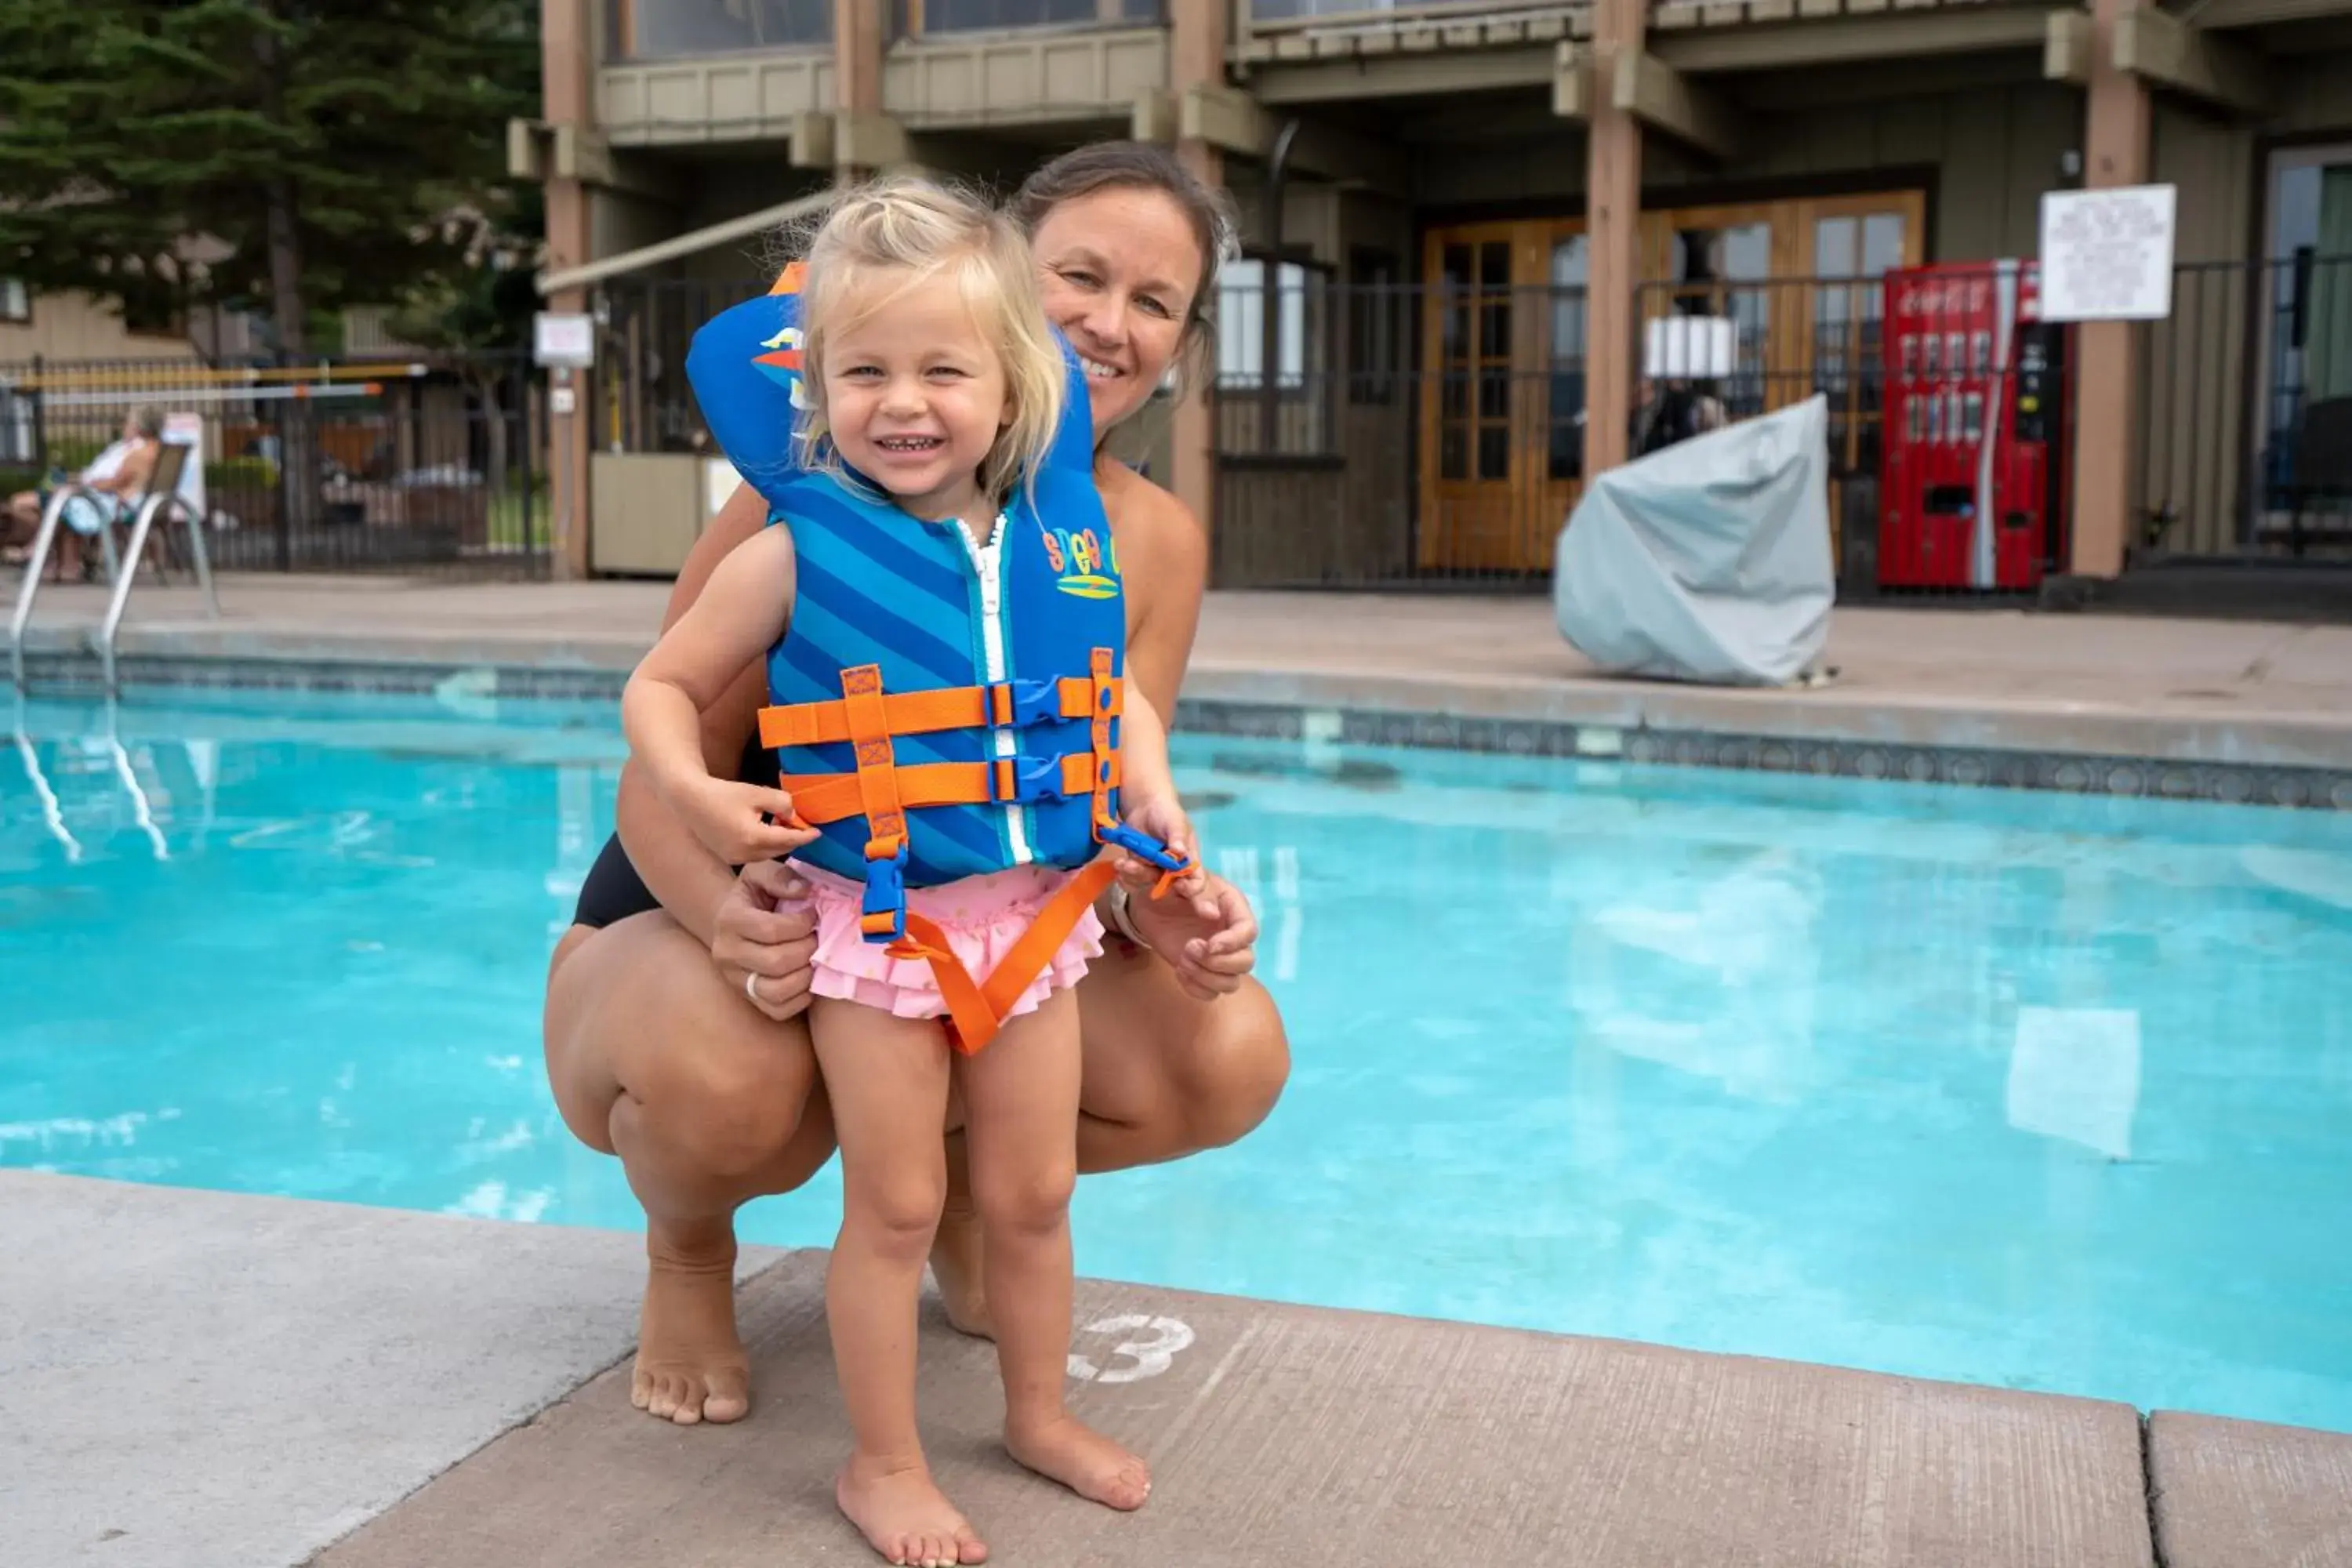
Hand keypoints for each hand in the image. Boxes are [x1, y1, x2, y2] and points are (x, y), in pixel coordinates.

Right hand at [681, 777, 819, 867]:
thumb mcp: (757, 792)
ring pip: (768, 853)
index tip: (818, 832)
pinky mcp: (729, 857)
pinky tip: (766, 830)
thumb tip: (794, 813)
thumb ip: (781, 802)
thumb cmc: (723, 793)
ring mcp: (736, 858)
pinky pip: (755, 854)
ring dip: (779, 842)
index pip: (788, 839)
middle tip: (803, 826)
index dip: (805, 835)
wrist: (689, 800)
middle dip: (793, 838)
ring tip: (784, 826)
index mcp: (753, 837)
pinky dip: (764, 844)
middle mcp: (745, 853)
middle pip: (779, 849)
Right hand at [711, 858, 819, 1021]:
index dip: (801, 924)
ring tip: (814, 957)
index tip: (813, 915)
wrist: (734, 923)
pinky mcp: (748, 999)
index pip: (770, 929)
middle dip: (807, 949)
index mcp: (729, 920)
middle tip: (818, 938)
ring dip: (806, 974)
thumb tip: (804, 891)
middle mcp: (726, 954)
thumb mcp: (761, 872)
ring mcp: (736, 980)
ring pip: (777, 990)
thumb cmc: (755, 896)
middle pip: (776, 962)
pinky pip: (779, 1010)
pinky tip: (807, 977)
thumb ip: (780, 876)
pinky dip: (801, 997)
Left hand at [1117, 793, 1204, 899]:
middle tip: (1135, 866)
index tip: (1179, 884)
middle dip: (1150, 878)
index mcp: (1188, 860)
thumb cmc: (1167, 813)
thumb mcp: (1175, 822)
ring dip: (1134, 874)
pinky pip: (1132, 879)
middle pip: (1167, 886)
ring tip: (1123, 862)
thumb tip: (1180, 851)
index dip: (1190, 888)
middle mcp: (1172, 870)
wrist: (1144, 807)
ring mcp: (1154, 869)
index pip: (1196, 881)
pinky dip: (1124, 875)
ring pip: (1146, 881)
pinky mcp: (1138, 867)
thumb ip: (1178, 836)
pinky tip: (1119, 864)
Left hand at [1121, 868, 1256, 1001]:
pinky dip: (1195, 988)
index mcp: (1234, 908)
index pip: (1248, 931)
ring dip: (1205, 977)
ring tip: (1182, 959)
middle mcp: (1233, 935)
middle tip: (1189, 948)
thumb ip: (1198, 891)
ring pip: (1231, 982)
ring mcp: (1220, 957)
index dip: (1232, 942)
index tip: (1210, 945)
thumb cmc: (1170, 886)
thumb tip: (1212, 914)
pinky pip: (1211, 993)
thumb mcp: (1181, 879)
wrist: (1151, 903)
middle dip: (1218, 963)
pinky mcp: (1204, 972)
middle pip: (1245, 962)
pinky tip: (1179, 970)